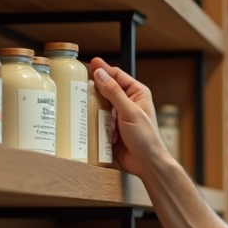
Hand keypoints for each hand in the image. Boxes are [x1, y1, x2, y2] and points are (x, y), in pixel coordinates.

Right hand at [89, 58, 167, 177]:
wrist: (146, 164)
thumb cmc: (146, 138)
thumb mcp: (129, 112)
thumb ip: (114, 93)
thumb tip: (100, 74)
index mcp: (137, 93)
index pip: (118, 75)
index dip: (104, 69)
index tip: (90, 63)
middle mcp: (128, 103)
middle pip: (107, 90)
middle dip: (95, 90)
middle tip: (81, 85)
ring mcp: (119, 116)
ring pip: (100, 106)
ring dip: (95, 109)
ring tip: (86, 106)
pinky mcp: (112, 129)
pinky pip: (98, 121)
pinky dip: (96, 122)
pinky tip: (93, 124)